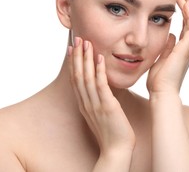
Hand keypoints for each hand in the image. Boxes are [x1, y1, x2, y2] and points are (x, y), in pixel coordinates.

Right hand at [68, 37, 135, 154]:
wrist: (116, 150)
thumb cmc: (110, 131)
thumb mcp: (98, 113)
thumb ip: (96, 99)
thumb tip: (98, 87)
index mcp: (83, 103)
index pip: (75, 78)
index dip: (73, 62)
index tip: (72, 48)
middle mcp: (85, 102)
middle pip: (78, 74)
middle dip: (77, 55)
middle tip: (77, 38)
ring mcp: (95, 104)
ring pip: (86, 77)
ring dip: (85, 59)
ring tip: (86, 42)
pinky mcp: (107, 106)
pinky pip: (101, 85)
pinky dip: (99, 70)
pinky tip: (99, 58)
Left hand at [147, 0, 188, 95]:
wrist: (161, 92)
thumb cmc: (158, 80)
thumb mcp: (161, 59)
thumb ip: (167, 47)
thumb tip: (170, 35)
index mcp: (181, 50)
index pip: (184, 28)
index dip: (183, 15)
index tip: (178, 2)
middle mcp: (187, 48)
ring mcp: (188, 48)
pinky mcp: (186, 49)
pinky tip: (185, 4)